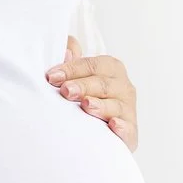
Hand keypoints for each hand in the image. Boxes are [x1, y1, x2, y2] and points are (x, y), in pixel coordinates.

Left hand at [46, 36, 137, 151]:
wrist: (99, 130)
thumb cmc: (86, 95)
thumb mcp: (77, 74)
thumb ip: (71, 59)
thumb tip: (68, 50)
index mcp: (111, 68)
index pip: (91, 65)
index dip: (71, 70)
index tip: (51, 77)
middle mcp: (123, 86)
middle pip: (102, 84)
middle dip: (83, 87)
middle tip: (65, 91)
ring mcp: (128, 109)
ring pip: (115, 106)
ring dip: (101, 106)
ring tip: (86, 105)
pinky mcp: (130, 132)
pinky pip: (128, 129)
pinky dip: (122, 127)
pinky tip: (113, 125)